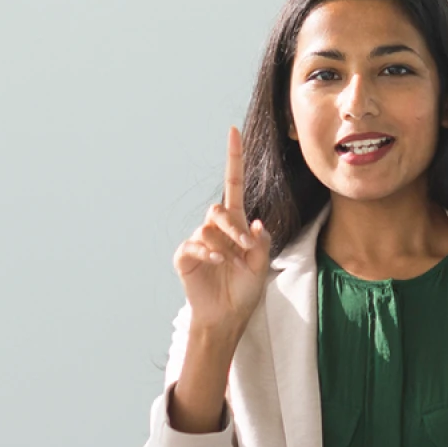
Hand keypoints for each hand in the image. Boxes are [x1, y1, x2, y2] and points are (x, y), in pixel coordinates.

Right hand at [173, 127, 272, 343]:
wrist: (227, 315)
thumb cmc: (245, 290)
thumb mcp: (262, 265)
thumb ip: (261, 243)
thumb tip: (255, 224)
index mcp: (236, 224)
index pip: (233, 184)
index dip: (233, 158)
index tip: (233, 131)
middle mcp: (216, 229)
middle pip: (219, 210)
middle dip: (233, 228)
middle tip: (246, 249)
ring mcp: (199, 242)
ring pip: (209, 230)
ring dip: (225, 247)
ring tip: (233, 266)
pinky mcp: (185, 257)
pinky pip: (194, 246)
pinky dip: (207, 254)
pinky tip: (217, 264)